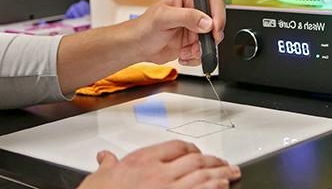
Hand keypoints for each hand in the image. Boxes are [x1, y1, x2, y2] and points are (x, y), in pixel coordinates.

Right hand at [78, 140, 240, 188]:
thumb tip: (105, 158)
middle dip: (213, 161)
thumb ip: (107, 165)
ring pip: (202, 177)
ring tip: (230, 174)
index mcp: (143, 161)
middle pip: (195, 161)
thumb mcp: (100, 177)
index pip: (175, 147)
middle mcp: (159, 173)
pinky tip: (222, 188)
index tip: (196, 153)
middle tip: (224, 163)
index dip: (190, 149)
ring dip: (219, 175)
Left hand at [129, 0, 225, 66]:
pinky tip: (183, 54)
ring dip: (200, 49)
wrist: (138, 47)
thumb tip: (207, 22)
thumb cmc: (144, 27)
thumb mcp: (164, 17)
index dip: (218, 13)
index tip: (214, 28)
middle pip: (216, 21)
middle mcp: (193, 11)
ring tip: (186, 50)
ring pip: (212, 40)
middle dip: (209, 37)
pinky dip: (195, 57)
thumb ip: (187, 16)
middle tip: (201, 43)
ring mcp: (194, 27)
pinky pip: (204, 51)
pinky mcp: (193, 42)